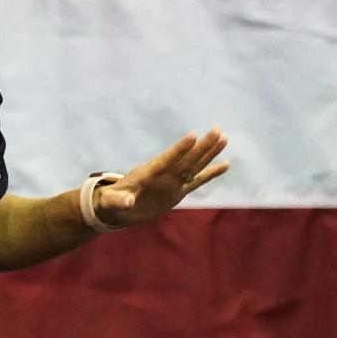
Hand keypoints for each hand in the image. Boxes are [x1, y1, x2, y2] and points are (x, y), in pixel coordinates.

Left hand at [90, 128, 228, 227]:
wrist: (117, 207)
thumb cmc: (111, 202)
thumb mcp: (111, 203)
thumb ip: (118, 201)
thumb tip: (127, 202)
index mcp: (148, 173)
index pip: (166, 159)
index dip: (179, 148)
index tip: (193, 135)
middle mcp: (163, 174)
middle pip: (186, 158)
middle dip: (202, 146)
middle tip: (217, 130)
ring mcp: (172, 181)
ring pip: (195, 165)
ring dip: (209, 152)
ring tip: (223, 138)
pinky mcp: (178, 190)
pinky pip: (198, 180)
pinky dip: (211, 173)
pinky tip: (225, 164)